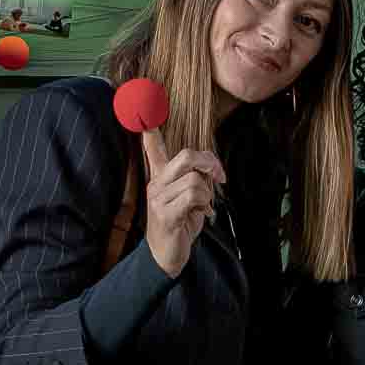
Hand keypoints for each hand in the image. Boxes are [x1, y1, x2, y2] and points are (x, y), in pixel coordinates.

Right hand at [141, 127, 225, 279]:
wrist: (166, 256)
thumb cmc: (180, 224)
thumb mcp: (189, 198)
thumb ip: (196, 178)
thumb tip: (210, 167)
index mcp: (161, 175)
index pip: (153, 145)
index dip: (152, 128)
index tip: (146, 109)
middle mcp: (157, 182)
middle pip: (187, 156)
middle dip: (210, 163)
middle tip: (219, 178)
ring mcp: (159, 197)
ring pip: (195, 179)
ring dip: (208, 194)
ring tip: (202, 206)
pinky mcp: (165, 212)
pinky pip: (193, 195)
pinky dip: (204, 204)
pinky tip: (200, 213)